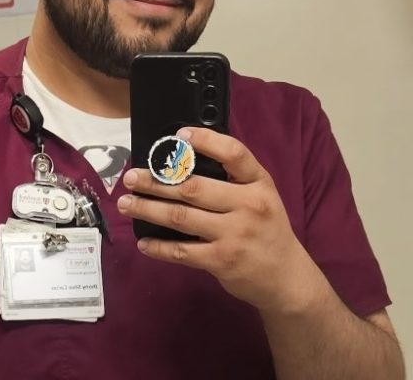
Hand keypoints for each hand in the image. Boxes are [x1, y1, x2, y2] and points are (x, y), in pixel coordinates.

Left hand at [117, 127, 322, 313]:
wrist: (286, 277)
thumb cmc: (266, 228)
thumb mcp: (261, 196)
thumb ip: (233, 179)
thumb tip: (182, 160)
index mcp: (259, 183)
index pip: (234, 154)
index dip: (206, 141)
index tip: (178, 135)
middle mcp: (248, 205)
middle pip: (192, 187)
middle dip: (155, 181)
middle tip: (130, 177)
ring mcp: (234, 234)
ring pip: (180, 217)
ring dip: (147, 209)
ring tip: (126, 203)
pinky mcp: (222, 260)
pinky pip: (181, 251)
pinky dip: (158, 247)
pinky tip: (143, 242)